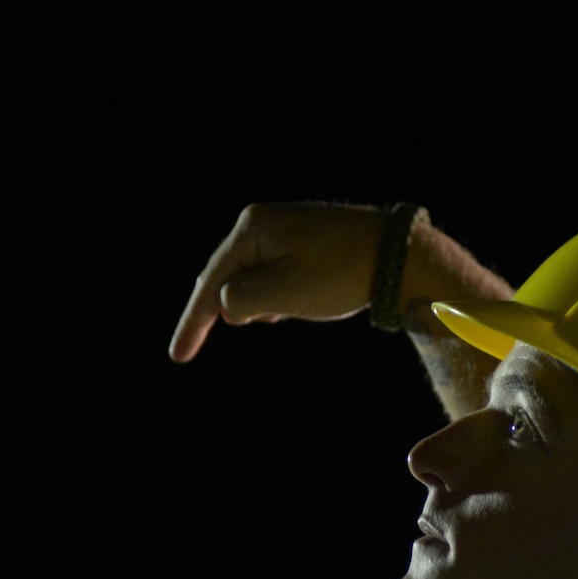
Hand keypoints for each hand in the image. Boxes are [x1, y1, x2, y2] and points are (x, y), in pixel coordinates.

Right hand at [167, 202, 384, 361]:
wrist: (399, 255)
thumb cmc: (340, 273)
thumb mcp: (281, 294)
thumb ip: (239, 303)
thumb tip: (226, 307)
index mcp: (252, 229)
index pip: (210, 282)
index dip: (192, 323)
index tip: (178, 356)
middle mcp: (263, 222)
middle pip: (229, 279)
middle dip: (239, 310)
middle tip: (274, 318)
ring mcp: (284, 231)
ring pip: (254, 282)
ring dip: (267, 305)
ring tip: (305, 302)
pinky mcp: (304, 242)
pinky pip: (277, 278)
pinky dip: (282, 297)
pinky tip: (308, 299)